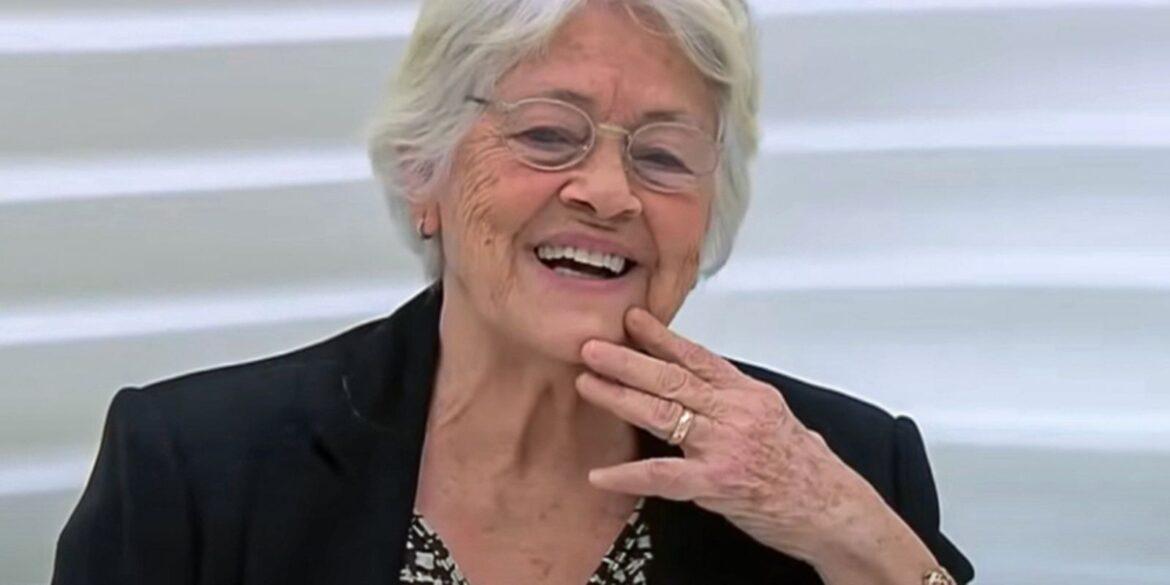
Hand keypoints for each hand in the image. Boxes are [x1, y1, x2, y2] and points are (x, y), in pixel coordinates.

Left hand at [576, 307, 933, 576]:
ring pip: (663, 412)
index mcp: (748, 393)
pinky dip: (629, 474)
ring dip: (619, 397)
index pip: (697, 356)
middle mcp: (735, 411)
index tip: (630, 318)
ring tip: (588, 383)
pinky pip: (663, 475)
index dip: (660, 336)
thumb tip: (702, 386)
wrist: (835, 510)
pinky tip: (601, 473)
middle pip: (672, 378)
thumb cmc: (807, 471)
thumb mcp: (776, 419)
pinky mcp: (717, 481)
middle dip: (627, 360)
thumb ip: (736, 402)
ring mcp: (725, 445)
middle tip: (592, 345)